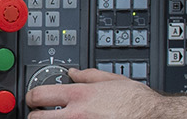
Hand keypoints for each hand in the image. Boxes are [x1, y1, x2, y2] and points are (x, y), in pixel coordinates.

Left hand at [24, 68, 170, 118]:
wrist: (155, 118)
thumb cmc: (138, 103)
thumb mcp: (113, 80)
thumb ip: (89, 76)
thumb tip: (73, 72)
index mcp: (80, 96)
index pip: (39, 94)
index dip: (31, 97)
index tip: (33, 99)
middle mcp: (76, 115)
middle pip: (36, 118)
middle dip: (35, 116)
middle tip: (40, 115)